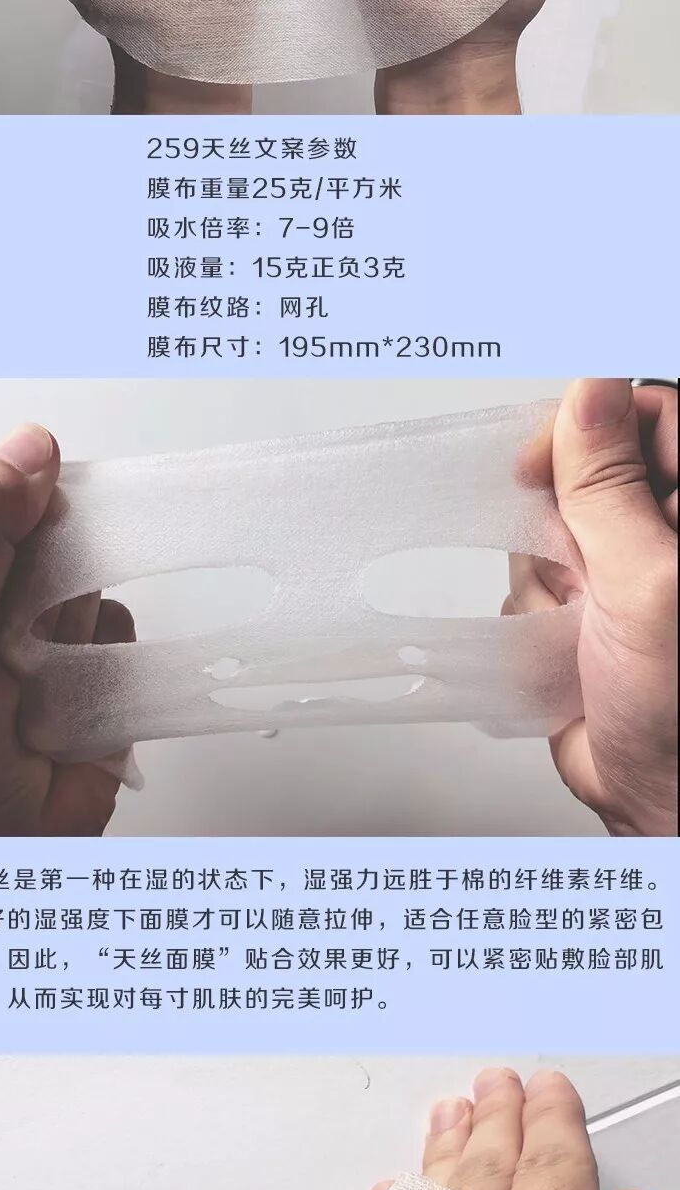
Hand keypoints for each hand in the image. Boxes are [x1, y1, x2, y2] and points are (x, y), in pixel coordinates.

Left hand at [0, 429, 132, 832]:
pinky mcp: (83, 688)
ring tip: (21, 687)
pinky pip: (119, 642)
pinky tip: (59, 708)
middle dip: (37, 569)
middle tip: (4, 629)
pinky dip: (103, 671)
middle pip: (37, 526)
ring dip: (62, 634)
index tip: (17, 512)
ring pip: (83, 581)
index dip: (0, 492)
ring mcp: (33, 644)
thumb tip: (28, 452)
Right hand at [505, 377, 678, 834]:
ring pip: (546, 532)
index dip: (590, 427)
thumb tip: (590, 387)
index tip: (545, 461)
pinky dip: (532, 621)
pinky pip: (529, 587)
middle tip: (576, 571)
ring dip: (546, 581)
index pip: (646, 417)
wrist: (660, 802)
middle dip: (561, 521)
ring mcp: (618, 575)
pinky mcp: (580, 617)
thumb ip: (611, 483)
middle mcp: (661, 535)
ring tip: (579, 630)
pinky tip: (562, 654)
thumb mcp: (649, 580)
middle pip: (584, 470)